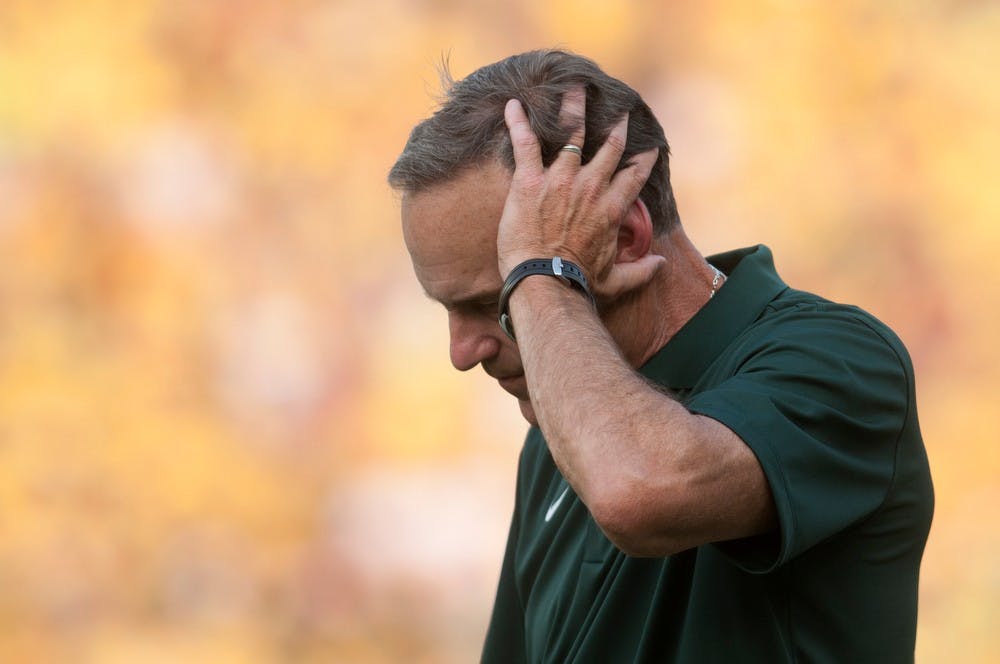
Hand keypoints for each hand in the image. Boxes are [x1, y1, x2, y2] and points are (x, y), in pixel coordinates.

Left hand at [497, 87, 661, 300]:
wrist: (543, 280)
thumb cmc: (577, 283)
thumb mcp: (615, 281)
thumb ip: (640, 272)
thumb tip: (660, 266)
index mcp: (611, 209)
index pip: (634, 176)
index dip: (643, 160)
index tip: (649, 149)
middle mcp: (590, 187)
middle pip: (609, 148)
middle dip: (617, 128)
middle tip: (621, 113)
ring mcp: (560, 179)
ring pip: (571, 133)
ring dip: (573, 109)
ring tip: (575, 90)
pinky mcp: (530, 180)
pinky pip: (524, 142)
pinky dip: (518, 122)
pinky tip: (512, 105)